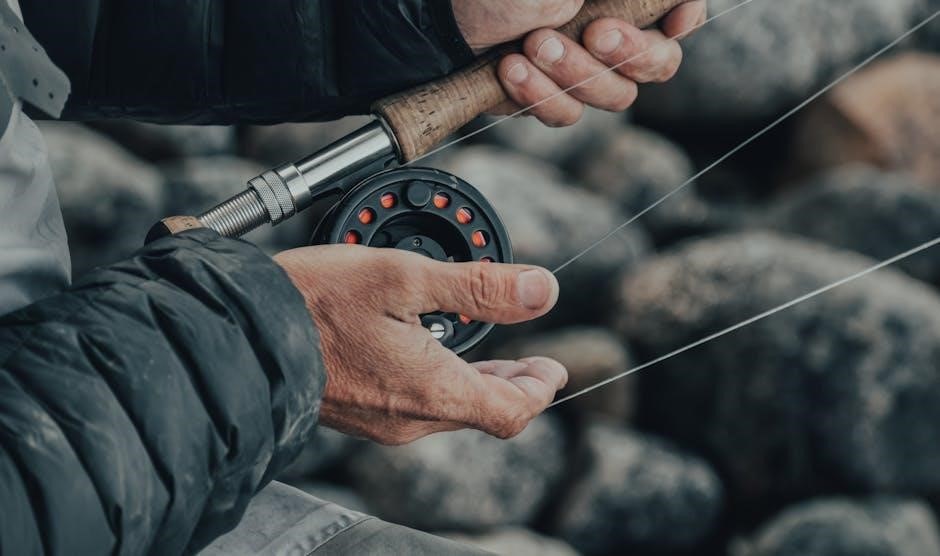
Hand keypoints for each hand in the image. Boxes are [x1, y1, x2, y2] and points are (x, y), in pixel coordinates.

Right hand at [274, 245, 567, 444]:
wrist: (243, 330)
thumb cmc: (316, 302)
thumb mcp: (406, 277)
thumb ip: (479, 287)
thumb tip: (541, 290)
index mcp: (432, 390)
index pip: (513, 410)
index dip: (540, 389)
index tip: (554, 369)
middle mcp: (410, 418)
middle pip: (483, 411)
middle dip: (513, 385)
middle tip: (533, 365)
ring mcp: (382, 421)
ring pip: (449, 409)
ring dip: (477, 383)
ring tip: (491, 357)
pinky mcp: (359, 413)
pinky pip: (415, 407)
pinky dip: (440, 383)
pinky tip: (434, 355)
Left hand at [452, 0, 706, 125]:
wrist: (432, 24)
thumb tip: (650, 4)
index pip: (679, 12)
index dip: (685, 17)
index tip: (676, 18)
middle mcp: (606, 31)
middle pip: (659, 63)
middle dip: (630, 53)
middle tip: (595, 33)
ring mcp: (579, 69)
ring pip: (614, 96)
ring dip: (576, 74)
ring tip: (533, 45)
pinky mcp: (549, 97)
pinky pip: (567, 114)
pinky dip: (542, 96)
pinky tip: (512, 70)